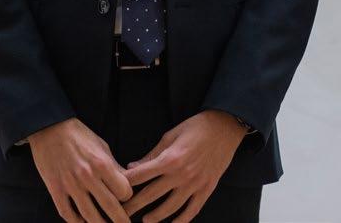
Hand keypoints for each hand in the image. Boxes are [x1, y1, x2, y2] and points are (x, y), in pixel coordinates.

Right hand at [28, 118, 132, 222]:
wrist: (50, 129)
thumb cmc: (80, 136)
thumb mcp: (102, 147)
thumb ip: (114, 166)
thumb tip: (126, 182)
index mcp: (103, 164)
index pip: (123, 191)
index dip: (127, 197)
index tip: (127, 199)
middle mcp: (88, 177)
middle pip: (110, 206)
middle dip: (120, 220)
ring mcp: (70, 185)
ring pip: (88, 214)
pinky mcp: (55, 189)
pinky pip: (67, 213)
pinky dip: (76, 222)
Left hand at [123, 110, 247, 222]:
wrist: (225, 126)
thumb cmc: (196, 127)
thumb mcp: (171, 136)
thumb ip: (152, 154)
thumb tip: (133, 167)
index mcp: (169, 159)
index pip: (139, 176)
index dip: (124, 184)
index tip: (114, 191)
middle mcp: (180, 174)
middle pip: (150, 195)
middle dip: (132, 206)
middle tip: (121, 213)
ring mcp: (194, 184)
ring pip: (169, 208)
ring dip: (154, 217)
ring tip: (145, 220)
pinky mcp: (207, 188)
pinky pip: (192, 210)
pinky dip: (181, 221)